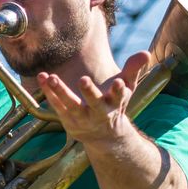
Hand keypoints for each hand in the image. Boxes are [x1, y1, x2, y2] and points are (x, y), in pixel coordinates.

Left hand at [37, 51, 153, 145]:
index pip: (119, 97)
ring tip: (52, 77)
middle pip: (94, 103)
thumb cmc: (115, 105)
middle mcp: (99, 113)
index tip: (119, 82)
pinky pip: (56, 105)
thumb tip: (145, 53)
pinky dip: (49, 92)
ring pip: (71, 105)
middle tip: (83, 80)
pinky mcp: (68, 120)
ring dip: (61, 91)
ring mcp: (82, 118)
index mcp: (115, 104)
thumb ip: (134, 69)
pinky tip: (42, 78)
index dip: (119, 90)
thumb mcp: (127, 88)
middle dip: (89, 92)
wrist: (103, 136)